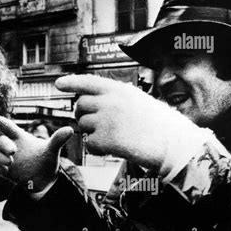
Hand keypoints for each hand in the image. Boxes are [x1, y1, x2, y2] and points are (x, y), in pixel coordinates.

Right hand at [0, 116, 73, 191]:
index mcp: (20, 137)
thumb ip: (58, 139)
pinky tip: (4, 171)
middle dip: (3, 143)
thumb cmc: (46, 159)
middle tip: (13, 151)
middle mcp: (10, 146)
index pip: (7, 126)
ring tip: (10, 162)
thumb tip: (70, 129)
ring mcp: (5, 159)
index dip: (0, 122)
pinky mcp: (3, 171)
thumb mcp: (52, 150)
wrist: (45, 179)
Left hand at [56, 74, 208, 173]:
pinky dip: (98, 149)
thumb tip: (90, 101)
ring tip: (113, 137)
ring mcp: (105, 120)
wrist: (172, 144)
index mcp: (118, 90)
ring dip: (92, 133)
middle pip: (80, 105)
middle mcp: (109, 101)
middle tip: (94, 124)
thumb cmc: (158, 124)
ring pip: (82, 125)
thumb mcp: (137, 101)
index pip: (87, 82)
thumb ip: (115, 99)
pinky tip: (114, 149)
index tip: (58, 83)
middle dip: (82, 114)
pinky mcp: (104, 139)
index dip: (71, 82)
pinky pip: (89, 144)